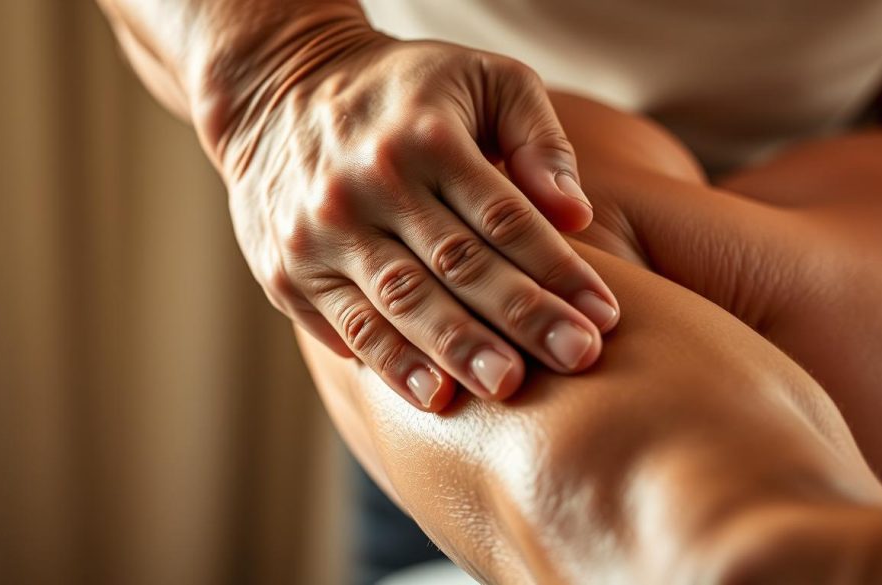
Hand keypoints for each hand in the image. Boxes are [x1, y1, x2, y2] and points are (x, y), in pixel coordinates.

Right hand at [197, 23, 617, 410]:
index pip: (503, 216)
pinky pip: (347, 325)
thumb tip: (577, 213)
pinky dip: (392, 363)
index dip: (558, 268)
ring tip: (507, 387)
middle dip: (522, 318)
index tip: (604, 314)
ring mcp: (321, 233)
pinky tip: (433, 395)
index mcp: (423, 136)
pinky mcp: (290, 270)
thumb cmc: (405, 91)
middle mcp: (367, 185)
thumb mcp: (480, 77)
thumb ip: (535, 136)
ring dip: (458, 350)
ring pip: (402, 303)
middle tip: (577, 359)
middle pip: (458, 265)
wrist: (277, 95)